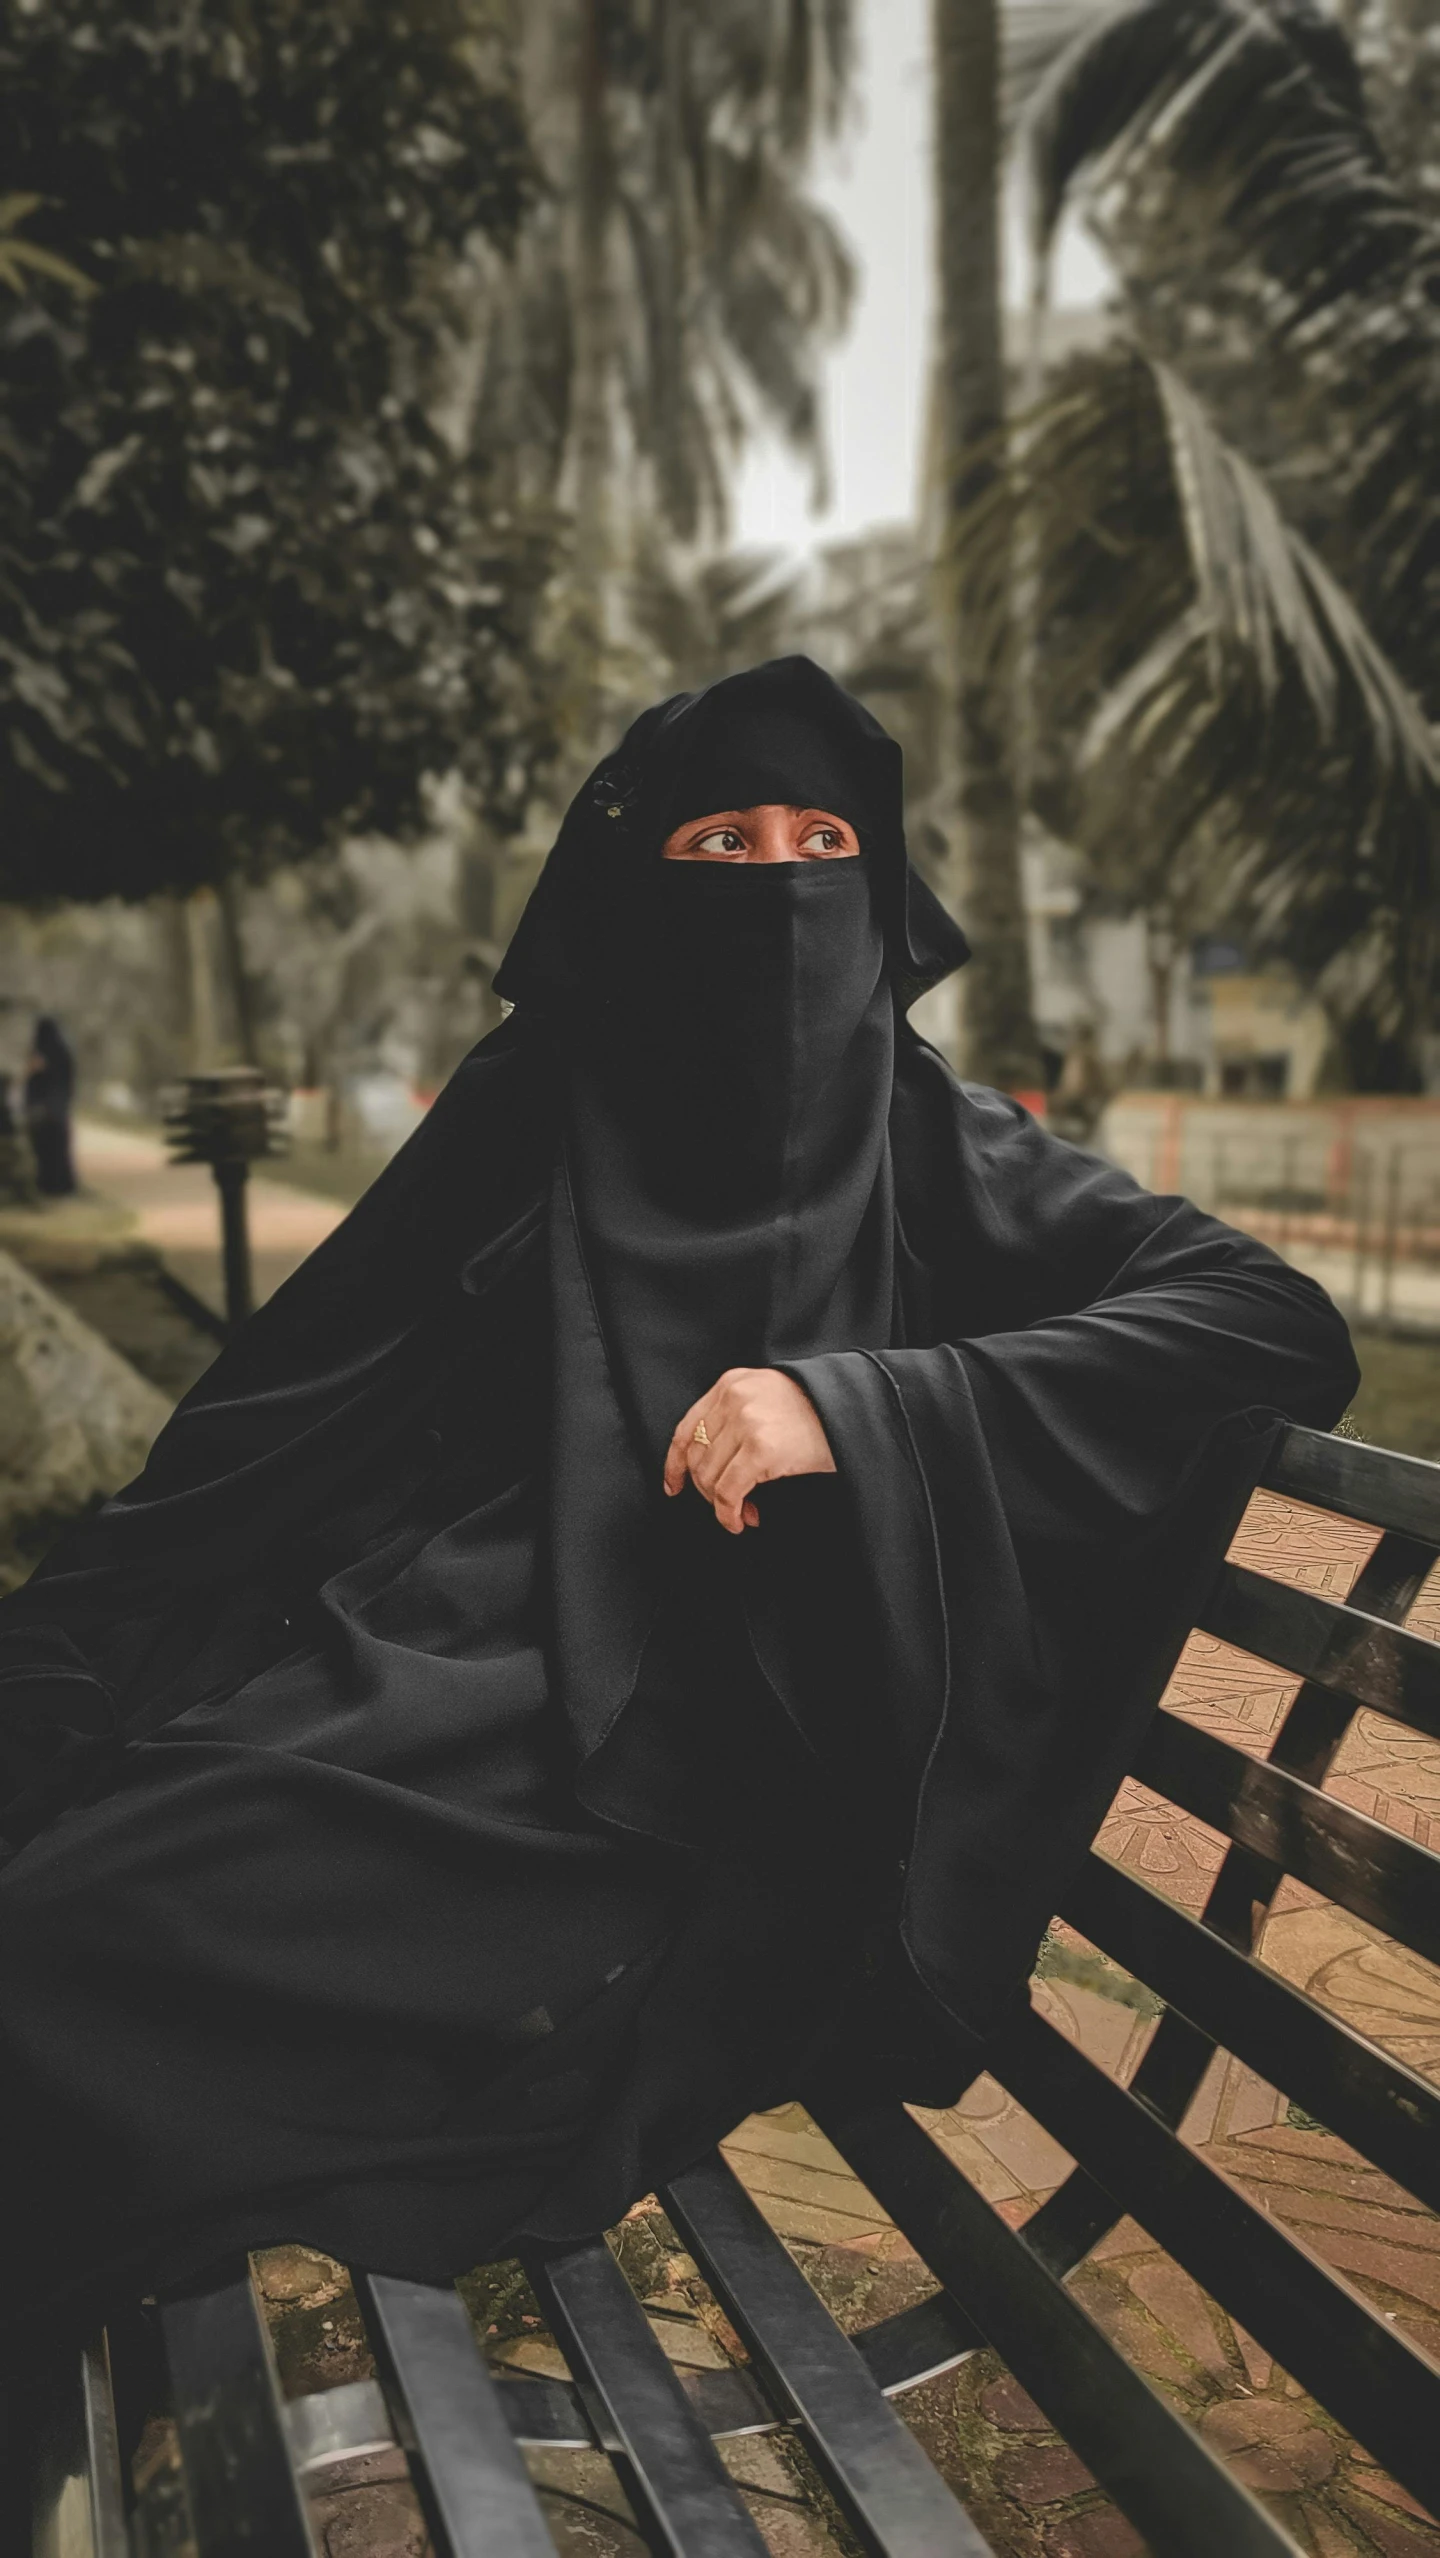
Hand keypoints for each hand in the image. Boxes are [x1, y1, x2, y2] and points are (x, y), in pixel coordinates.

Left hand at [663, 1367, 835, 1534]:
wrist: (855, 1411)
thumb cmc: (816, 1411)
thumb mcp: (766, 1397)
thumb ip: (734, 1415)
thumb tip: (704, 1465)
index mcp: (730, 1384)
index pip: (686, 1428)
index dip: (675, 1463)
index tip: (674, 1486)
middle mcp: (733, 1399)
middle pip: (696, 1458)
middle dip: (707, 1491)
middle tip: (727, 1506)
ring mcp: (746, 1423)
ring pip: (709, 1478)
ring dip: (722, 1505)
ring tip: (743, 1513)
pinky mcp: (761, 1449)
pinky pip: (728, 1493)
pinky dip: (729, 1514)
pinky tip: (743, 1519)